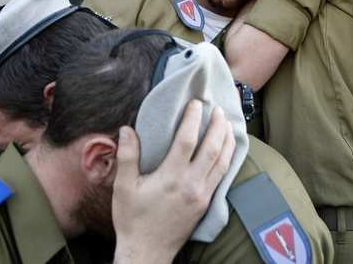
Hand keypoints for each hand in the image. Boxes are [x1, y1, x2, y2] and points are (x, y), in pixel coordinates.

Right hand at [113, 101, 234, 263]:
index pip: (187, 140)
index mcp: (171, 177)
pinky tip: (227, 151)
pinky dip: (228, 160)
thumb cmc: (132, 219)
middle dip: (218, 126)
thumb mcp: (124, 187)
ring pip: (222, 163)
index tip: (196, 103)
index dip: (193, 119)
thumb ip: (127, 156)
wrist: (146, 253)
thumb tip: (127, 129)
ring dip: (227, 141)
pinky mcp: (205, 204)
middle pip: (212, 149)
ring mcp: (202, 195)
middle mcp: (191, 185)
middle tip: (219, 109)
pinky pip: (222, 177)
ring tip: (228, 124)